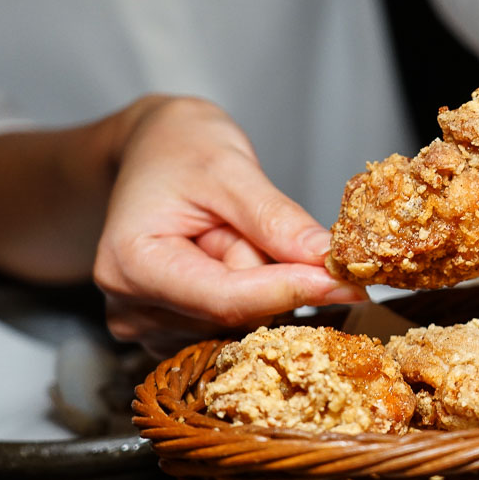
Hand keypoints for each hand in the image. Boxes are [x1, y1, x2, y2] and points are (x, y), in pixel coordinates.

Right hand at [93, 96, 363, 354]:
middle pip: (237, 314)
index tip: (347, 281)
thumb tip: (326, 260)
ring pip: (243, 322)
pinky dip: (253, 291)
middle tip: (261, 223)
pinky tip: (232, 254)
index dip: (292, 290)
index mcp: (131, 265)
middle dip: (272, 273)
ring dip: (261, 280)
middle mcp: (132, 308)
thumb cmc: (179, 147)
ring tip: (233, 232)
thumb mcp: (229, 168)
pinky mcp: (171, 332)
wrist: (152, 149)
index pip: (226, 300)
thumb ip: (275, 219)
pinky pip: (236, 325)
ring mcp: (149, 326)